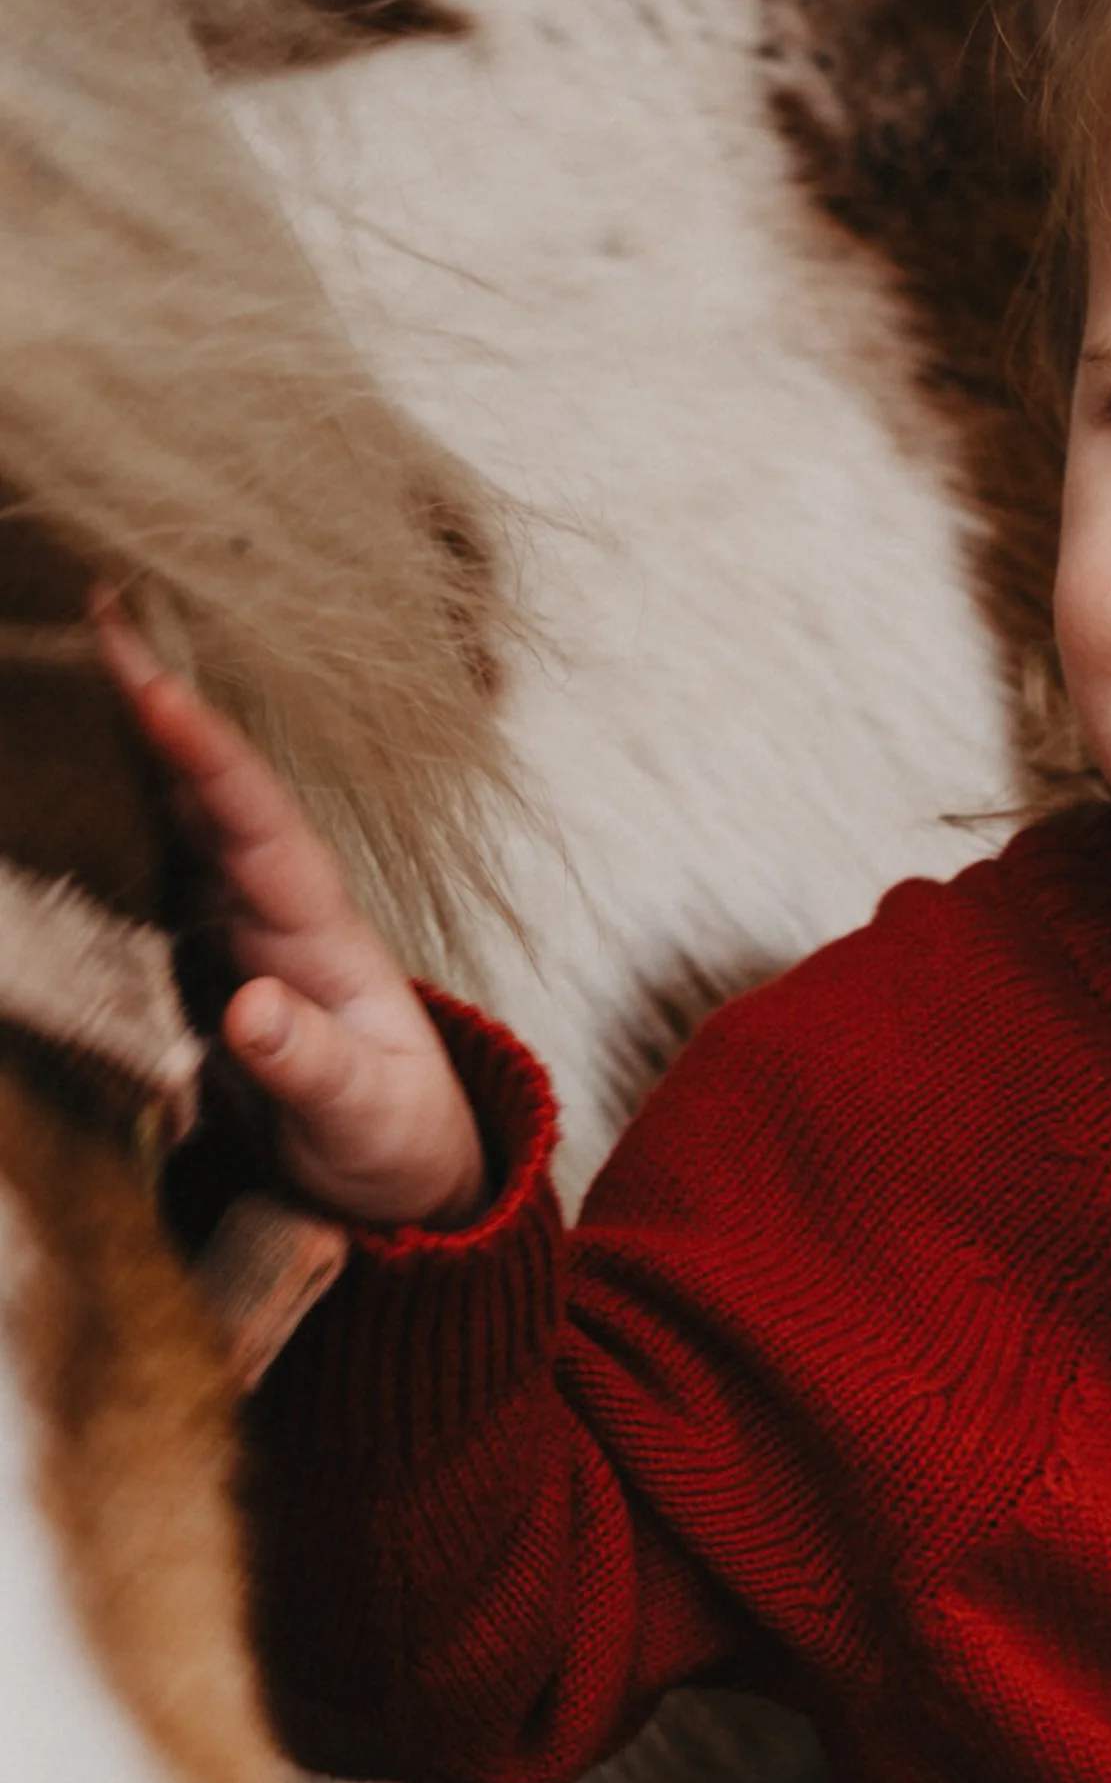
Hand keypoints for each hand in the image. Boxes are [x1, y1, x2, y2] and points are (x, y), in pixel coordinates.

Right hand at [99, 604, 486, 1229]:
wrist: (392, 1176)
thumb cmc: (393, 1135)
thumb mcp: (366, 1115)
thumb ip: (313, 1066)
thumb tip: (251, 1012)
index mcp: (320, 932)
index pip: (259, 822)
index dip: (206, 755)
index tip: (151, 685)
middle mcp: (270, 909)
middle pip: (204, 789)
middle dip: (152, 700)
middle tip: (90, 606)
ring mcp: (226, 927)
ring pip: (164, 817)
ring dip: (114, 745)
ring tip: (54, 658)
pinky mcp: (190, 960)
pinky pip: (138, 874)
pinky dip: (94, 823)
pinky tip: (44, 784)